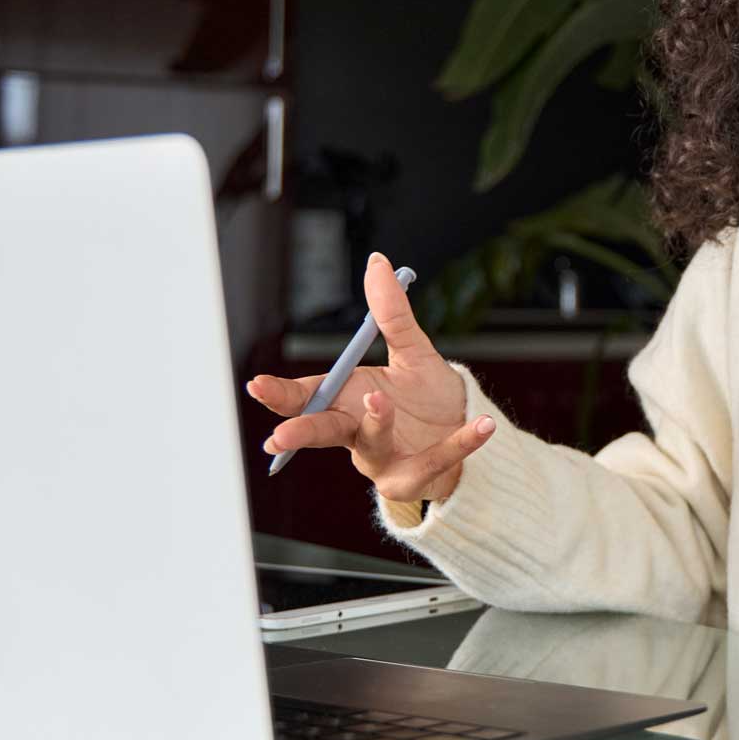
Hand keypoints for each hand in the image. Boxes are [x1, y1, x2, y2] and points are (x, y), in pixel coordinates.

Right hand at [247, 252, 496, 507]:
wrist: (462, 427)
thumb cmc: (427, 396)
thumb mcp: (413, 351)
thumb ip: (392, 314)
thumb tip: (378, 263)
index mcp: (347, 400)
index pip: (307, 398)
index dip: (281, 395)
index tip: (257, 386)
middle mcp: (357, 433)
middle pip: (324, 431)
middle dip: (302, 431)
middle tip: (281, 435)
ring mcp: (384, 459)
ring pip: (372, 444)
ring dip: (374, 422)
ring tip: (380, 398)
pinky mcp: (416, 476)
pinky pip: (437, 460)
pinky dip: (459, 443)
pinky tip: (481, 426)